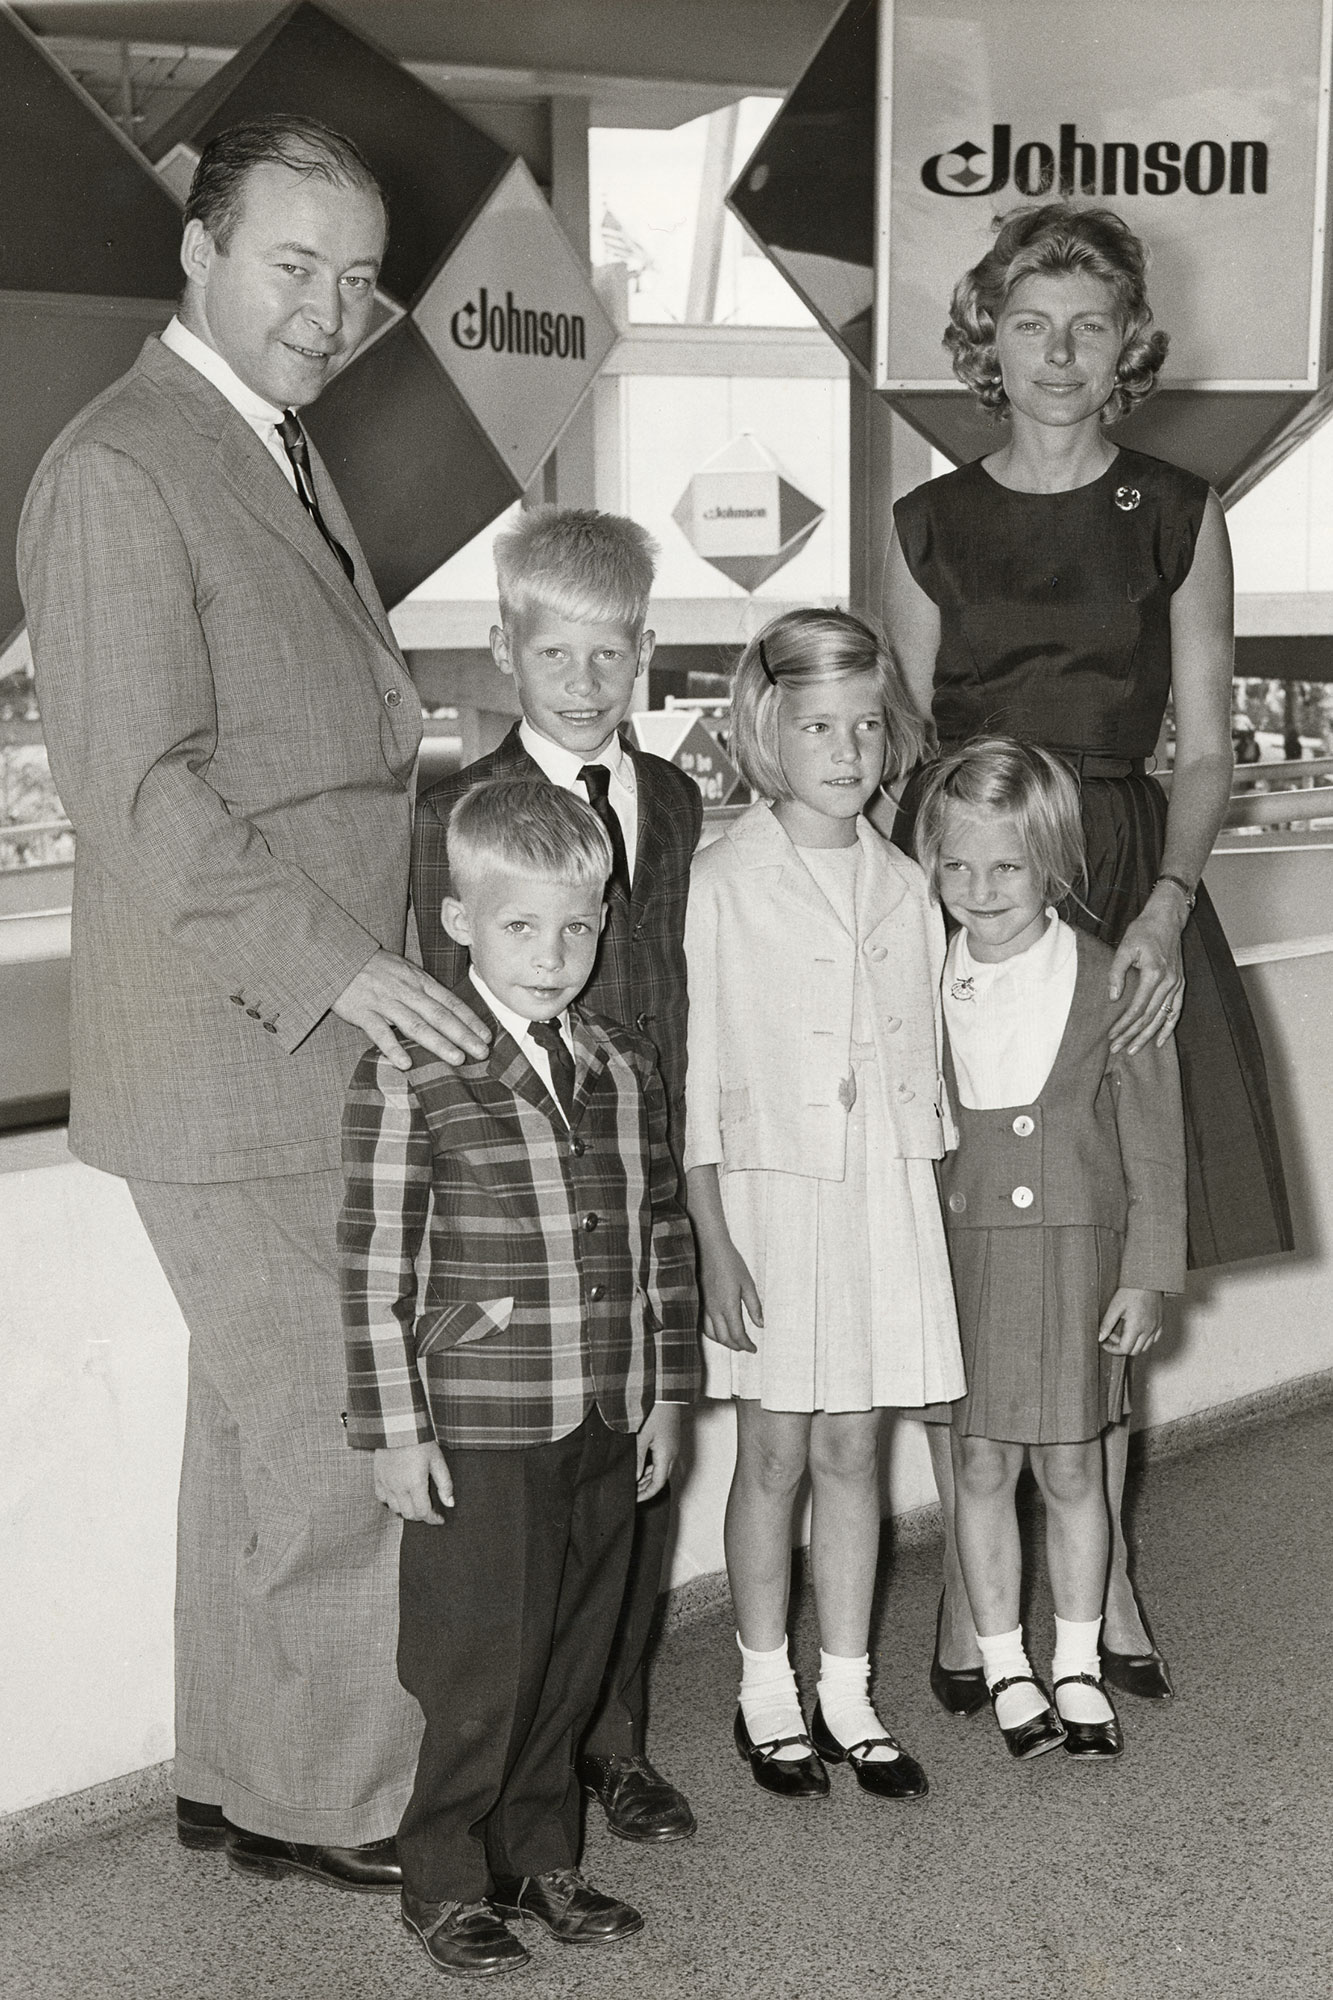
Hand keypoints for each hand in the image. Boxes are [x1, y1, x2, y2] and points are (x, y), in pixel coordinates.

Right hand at [333, 950, 489, 1072]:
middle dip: (463, 1035)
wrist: (338, 956)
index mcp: (419, 981)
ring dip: (438, 1043)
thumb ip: (424, 989)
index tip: (486, 1035)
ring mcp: (385, 1002)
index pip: (450, 1002)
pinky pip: (380, 1033)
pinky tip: (406, 1063)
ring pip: (416, 1025)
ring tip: (457, 1058)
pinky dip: (393, 1048)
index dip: (470, 1019)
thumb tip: (449, 1010)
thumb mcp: (405, 971)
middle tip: (481, 1052)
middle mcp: (406, 991)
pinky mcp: (363, 1012)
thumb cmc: (375, 967)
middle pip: (440, 1016)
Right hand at [373, 1441, 453, 1521]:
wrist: (398, 1426)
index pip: (423, 1512)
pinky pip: (382, 1498)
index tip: (440, 1519)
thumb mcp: (438, 1461)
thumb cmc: (420, 1442)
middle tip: (429, 1511)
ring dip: (406, 1510)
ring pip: (395, 1509)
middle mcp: (398, 1488)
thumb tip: (450, 1503)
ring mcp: (386, 1483)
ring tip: (415, 1503)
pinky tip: (399, 1496)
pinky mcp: (377, 1477)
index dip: (433, 1519)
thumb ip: (445, 1484)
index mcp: (415, 1484)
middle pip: (409, 1514)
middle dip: (421, 1516)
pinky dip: (391, 1502)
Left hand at [635, 1403, 681, 1500]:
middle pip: (661, 1479)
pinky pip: (663, 1460)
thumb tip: (635, 1478)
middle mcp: (673, 1453)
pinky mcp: (670, 1440)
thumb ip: (638, 1459)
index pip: (657, 1484)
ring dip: (649, 1479)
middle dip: (646, 1488)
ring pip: (662, 1470)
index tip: (634, 1499)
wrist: (666, 1392)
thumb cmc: (655, 1410)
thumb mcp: (641, 1436)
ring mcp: (673, 1446)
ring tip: (634, 1482)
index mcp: (667, 1455)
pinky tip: (642, 1467)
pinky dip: (653, 1468)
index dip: (645, 1494)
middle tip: (632, 1492)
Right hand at [698, 1234, 761, 1352]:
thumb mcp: (748, 1284)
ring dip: (724, 1342)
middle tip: (747, 1347)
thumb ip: (754, 1306)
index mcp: (728, 1306)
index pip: (737, 1334)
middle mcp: (715, 1310)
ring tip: (735, 1342)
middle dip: (736, 1346)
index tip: (754, 1349)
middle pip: (724, 1338)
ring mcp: (706, 1306)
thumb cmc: (732, 1264)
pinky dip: (713, 1334)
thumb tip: (760, 1325)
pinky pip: (705, 1325)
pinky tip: (721, 1330)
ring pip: (712, 1334)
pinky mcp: (702, 1302)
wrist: (712, 1249)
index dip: (746, 1345)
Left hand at [1098, 1288, 1164, 1356]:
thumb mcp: (1115, 1306)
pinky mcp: (1160, 1322)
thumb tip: (1100, 1338)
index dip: (1112, 1349)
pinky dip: (1144, 1340)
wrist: (1147, 1278)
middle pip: (1135, 1351)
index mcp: (1136, 1327)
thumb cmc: (1131, 1290)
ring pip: (1145, 1347)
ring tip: (1123, 1331)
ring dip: (1133, 1344)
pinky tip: (1136, 1330)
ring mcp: (1156, 1327)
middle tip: (1112, 1334)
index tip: (1104, 1343)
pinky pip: (1154, 1339)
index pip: (1125, 1349)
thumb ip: (1107, 1324)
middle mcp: (1149, 1330)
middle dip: (1121, 1347)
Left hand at [1108, 895, 1185, 1052]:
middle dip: (1132, 1035)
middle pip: (1149, 1017)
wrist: (1167, 919)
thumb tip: (1113, 998)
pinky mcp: (1180, 983)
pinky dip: (1168, 1027)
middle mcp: (1168, 982)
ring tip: (1133, 1050)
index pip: (1137, 1008)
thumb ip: (1117, 973)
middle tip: (1117, 1049)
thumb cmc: (1143, 931)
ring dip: (1148, 1036)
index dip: (1124, 1024)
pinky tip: (1159, 1041)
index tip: (1111, 1035)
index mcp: (1154, 973)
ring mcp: (1177, 984)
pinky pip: (1176, 1010)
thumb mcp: (1125, 947)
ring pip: (1162, 1017)